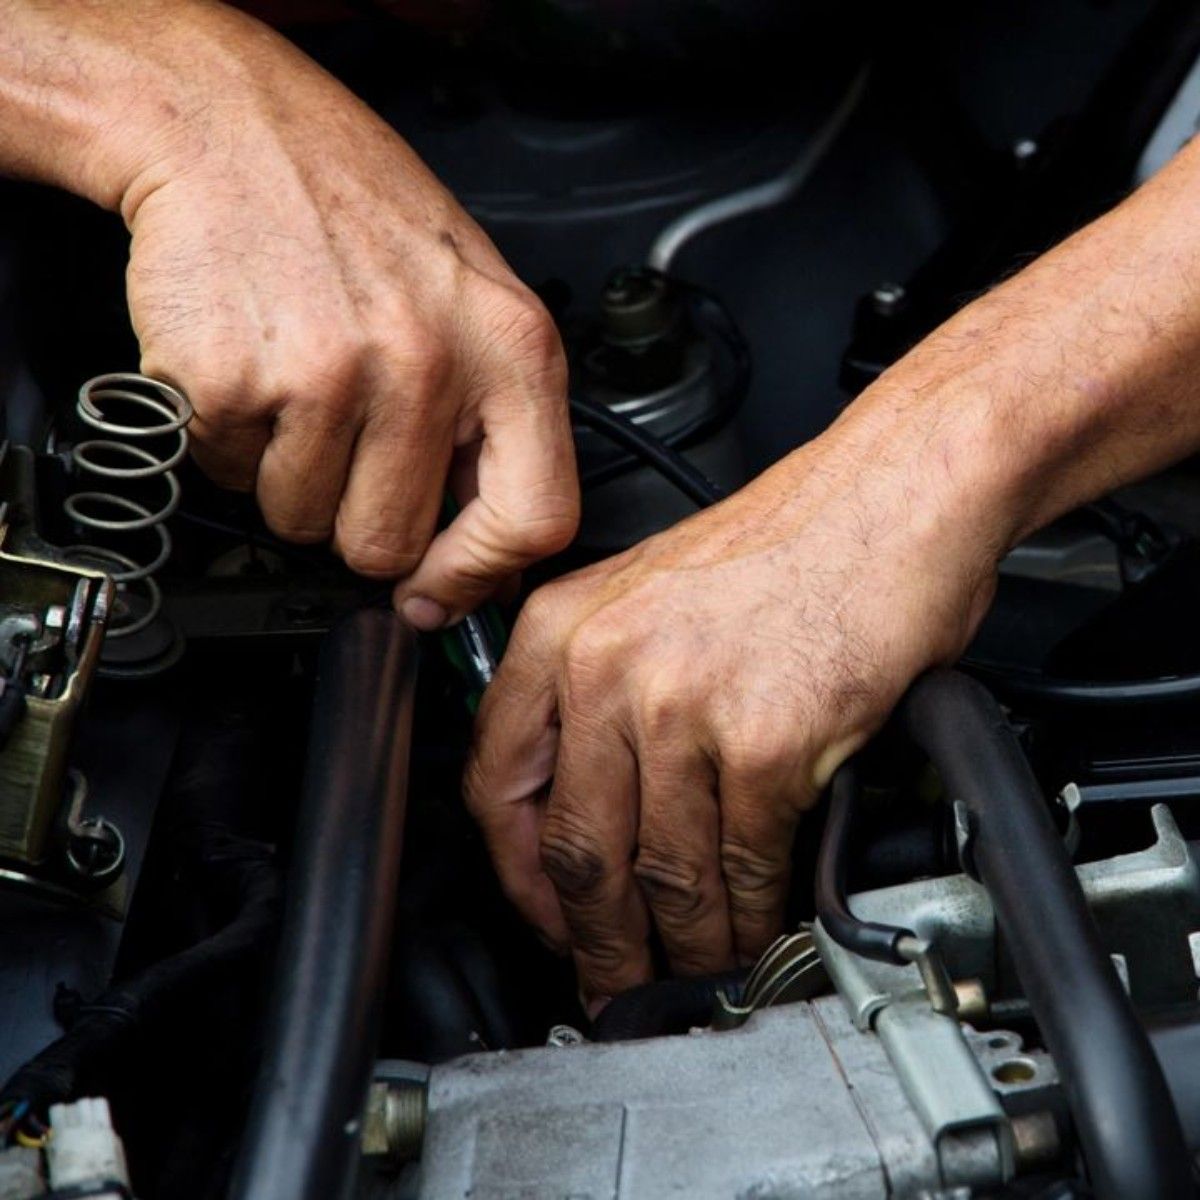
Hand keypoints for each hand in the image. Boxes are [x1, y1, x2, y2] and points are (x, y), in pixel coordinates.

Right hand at [114, 8, 577, 623]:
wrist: (235, 132)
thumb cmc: (361, 215)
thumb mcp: (476, 305)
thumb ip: (495, 428)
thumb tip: (479, 558)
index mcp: (511, 348)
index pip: (535, 519)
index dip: (480, 575)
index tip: (441, 589)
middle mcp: (428, 362)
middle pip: (391, 543)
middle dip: (358, 517)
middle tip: (349, 442)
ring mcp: (330, 374)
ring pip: (303, 521)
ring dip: (293, 476)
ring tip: (303, 385)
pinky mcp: (236, 381)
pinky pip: (233, 476)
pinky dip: (235, 442)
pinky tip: (259, 369)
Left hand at [466, 409, 999, 1004]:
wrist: (891, 494)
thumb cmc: (789, 541)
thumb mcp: (649, 594)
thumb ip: (601, 690)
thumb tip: (594, 803)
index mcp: (562, 628)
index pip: (499, 784)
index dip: (519, 877)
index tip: (547, 918)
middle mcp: (608, 663)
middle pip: (576, 847)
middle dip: (596, 940)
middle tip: (615, 980)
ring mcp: (683, 701)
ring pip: (660, 871)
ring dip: (679, 944)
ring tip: (693, 975)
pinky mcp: (766, 736)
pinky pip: (741, 862)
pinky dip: (748, 914)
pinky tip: (755, 928)